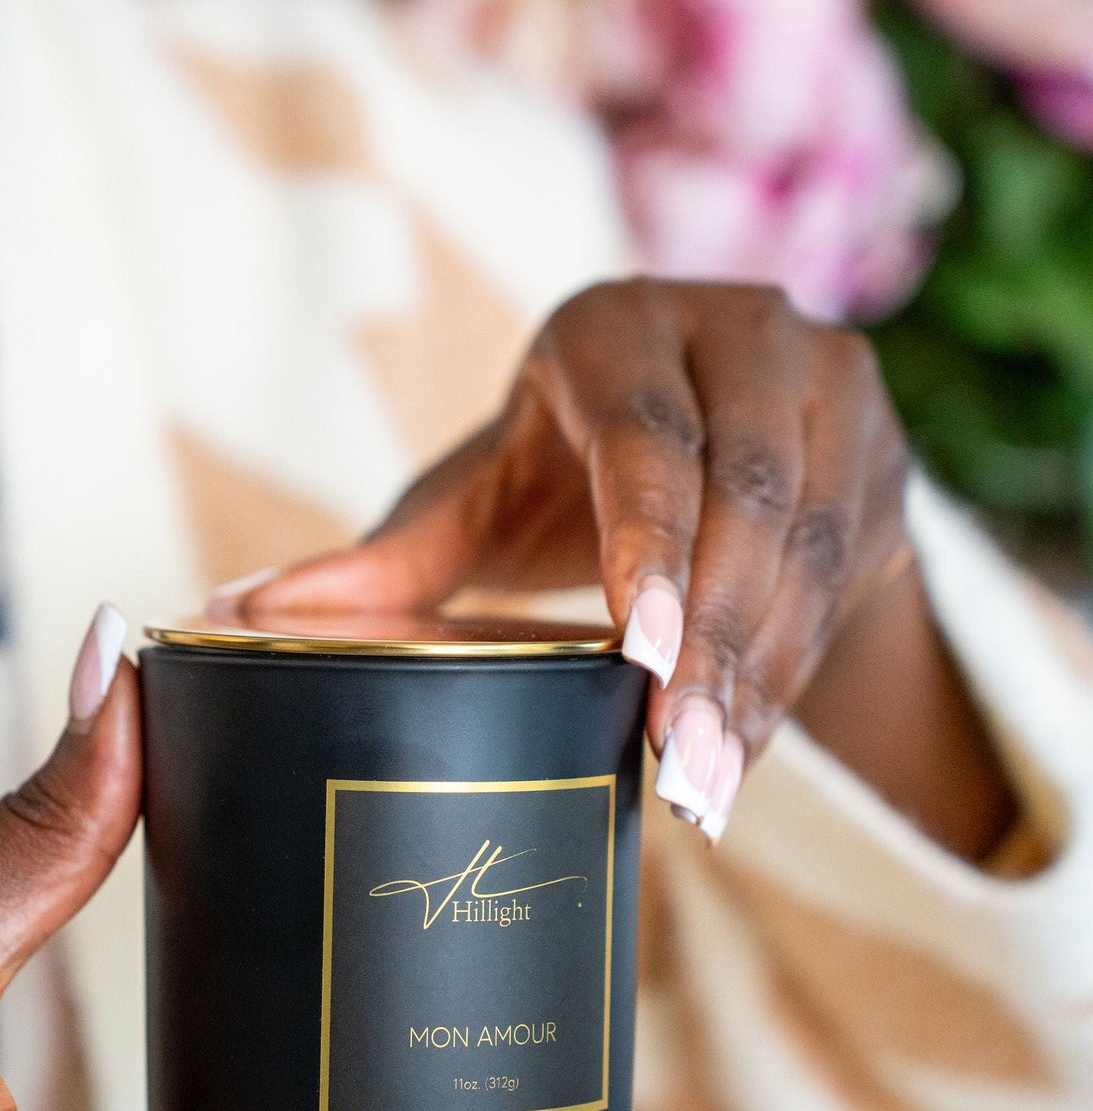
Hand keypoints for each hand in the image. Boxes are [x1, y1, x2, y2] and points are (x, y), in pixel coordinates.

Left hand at [247, 282, 923, 842]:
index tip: (643, 658)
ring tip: (709, 783)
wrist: (714, 437)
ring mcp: (826, 384)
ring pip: (805, 544)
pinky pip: (846, 575)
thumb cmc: (561, 467)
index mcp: (615, 326)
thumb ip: (388, 558)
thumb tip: (231, 615)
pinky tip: (746, 747)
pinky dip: (796, 670)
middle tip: (679, 768)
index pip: (645, 434)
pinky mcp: (880, 451)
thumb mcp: (479, 498)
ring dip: (762, 673)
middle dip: (715, 643)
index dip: (651, 544)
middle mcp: (737, 330)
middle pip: (742, 492)